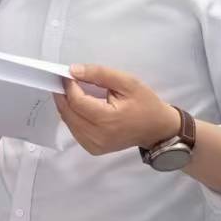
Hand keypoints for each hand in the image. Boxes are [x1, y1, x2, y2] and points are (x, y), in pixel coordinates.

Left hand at [54, 63, 180, 156]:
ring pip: (68, 123)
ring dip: (66, 106)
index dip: (69, 87)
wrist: (157, 129)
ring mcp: (94, 145)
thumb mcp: (127, 82)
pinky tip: (79, 107)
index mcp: (108, 120)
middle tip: (64, 81)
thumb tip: (74, 70)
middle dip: (63, 95)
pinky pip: (74, 131)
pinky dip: (72, 117)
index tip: (68, 74)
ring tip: (71, 92)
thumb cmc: (145, 103)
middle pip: (69, 113)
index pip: (77, 102)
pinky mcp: (93, 149)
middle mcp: (98, 136)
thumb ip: (99, 74)